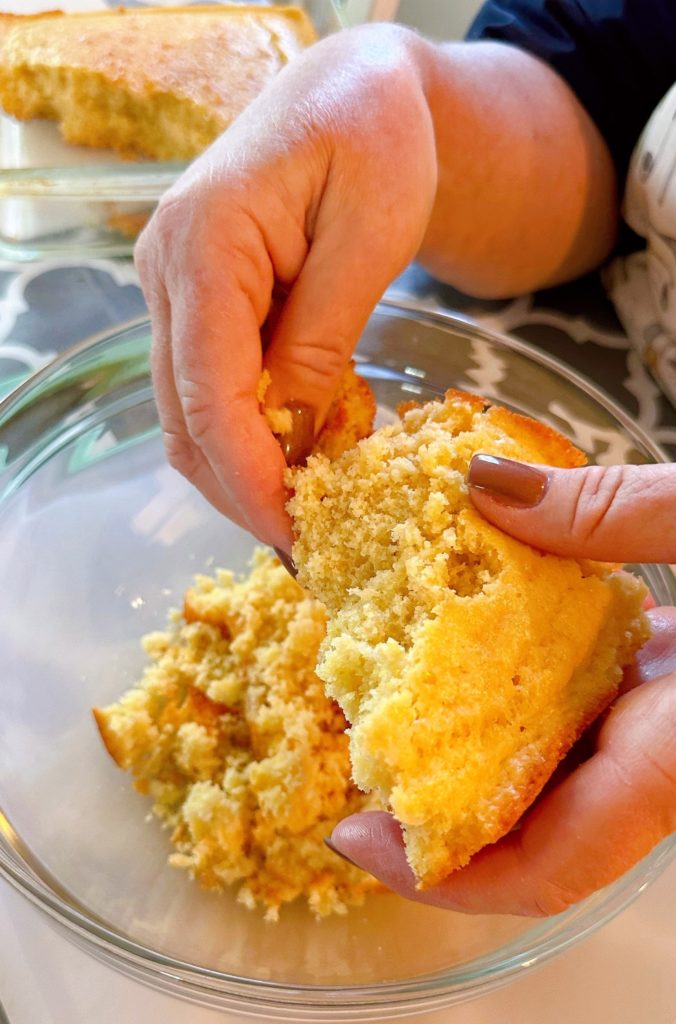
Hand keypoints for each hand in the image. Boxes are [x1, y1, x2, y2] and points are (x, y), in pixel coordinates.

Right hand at [135, 24, 435, 549]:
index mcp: (203, 242)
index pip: (209, 391)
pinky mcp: (199, 304)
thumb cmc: (376, 139)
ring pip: (190, 413)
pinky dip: (250, 436)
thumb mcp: (369, 235)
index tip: (295, 535)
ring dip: (242, 470)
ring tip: (306, 514)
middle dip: (241, 489)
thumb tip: (291, 436)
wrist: (357, 94)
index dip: (248, 475)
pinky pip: (211, 390)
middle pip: (185, 416)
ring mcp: (175, 288)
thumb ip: (323, 337)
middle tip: (307, 546)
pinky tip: (299, 460)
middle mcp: (168, 269)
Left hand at [328, 458, 675, 914]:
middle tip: (347, 754)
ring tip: (382, 699)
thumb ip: (614, 512)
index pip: (551, 866)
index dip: (445, 875)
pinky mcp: (663, 693)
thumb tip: (482, 483)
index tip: (356, 839)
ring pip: (550, 782)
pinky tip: (467, 648)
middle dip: (432, 816)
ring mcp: (662, 733)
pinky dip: (511, 700)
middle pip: (533, 834)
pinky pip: (576, 723)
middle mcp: (665, 766)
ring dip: (462, 755)